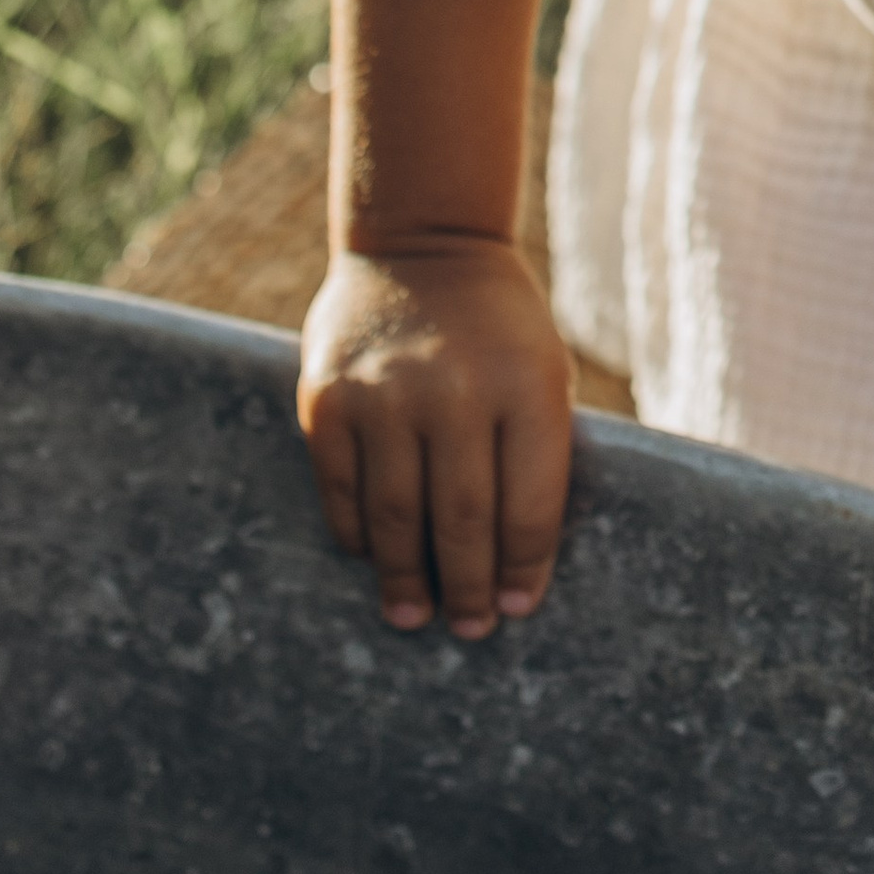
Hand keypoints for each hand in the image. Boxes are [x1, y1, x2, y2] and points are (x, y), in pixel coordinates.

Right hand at [297, 241, 572, 638]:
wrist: (422, 244)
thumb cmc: (498, 328)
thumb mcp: (544, 370)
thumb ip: (537, 453)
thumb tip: (518, 564)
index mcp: (526, 385)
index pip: (529, 505)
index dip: (525, 568)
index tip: (520, 607)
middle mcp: (455, 390)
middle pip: (462, 522)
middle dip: (469, 589)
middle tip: (471, 628)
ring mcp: (385, 394)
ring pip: (396, 518)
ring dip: (407, 579)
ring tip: (416, 615)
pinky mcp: (329, 398)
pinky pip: (343, 491)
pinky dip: (358, 535)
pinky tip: (373, 557)